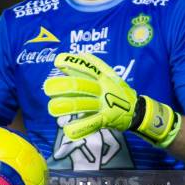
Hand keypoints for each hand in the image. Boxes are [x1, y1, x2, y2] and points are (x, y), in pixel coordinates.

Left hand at [44, 53, 180, 146]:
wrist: (137, 111)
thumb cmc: (119, 91)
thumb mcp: (111, 75)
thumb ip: (95, 65)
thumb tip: (78, 54)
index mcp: (103, 78)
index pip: (87, 67)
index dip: (73, 63)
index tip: (58, 61)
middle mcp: (103, 89)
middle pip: (81, 86)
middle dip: (63, 86)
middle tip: (47, 88)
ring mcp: (104, 105)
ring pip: (82, 105)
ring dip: (65, 107)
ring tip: (52, 108)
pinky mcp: (105, 120)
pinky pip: (90, 124)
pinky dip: (79, 128)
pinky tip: (67, 130)